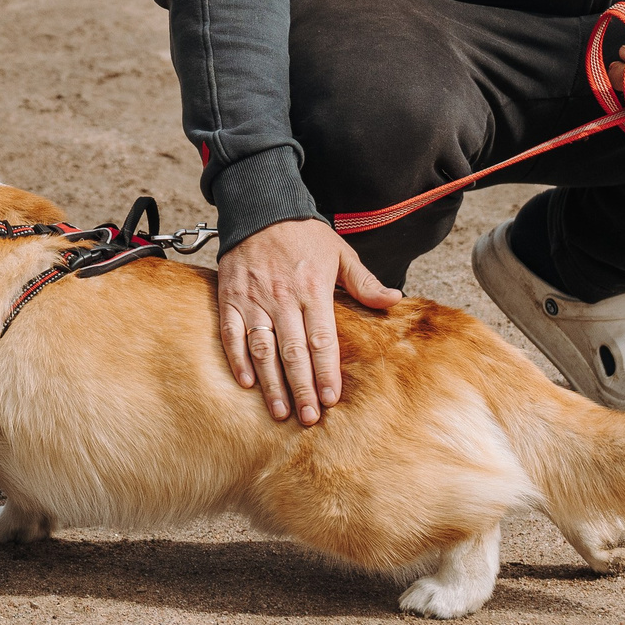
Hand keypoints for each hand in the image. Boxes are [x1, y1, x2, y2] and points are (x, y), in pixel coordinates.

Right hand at [216, 218, 400, 425]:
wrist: (260, 206)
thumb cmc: (303, 232)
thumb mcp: (340, 252)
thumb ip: (364, 282)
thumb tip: (394, 300)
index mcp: (312, 290)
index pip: (321, 340)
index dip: (325, 372)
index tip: (330, 399)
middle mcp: (282, 298)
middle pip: (292, 352)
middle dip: (300, 388)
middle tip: (307, 418)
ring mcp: (253, 300)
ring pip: (261, 349)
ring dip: (270, 383)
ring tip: (279, 410)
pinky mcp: (230, 297)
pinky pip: (231, 333)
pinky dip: (237, 359)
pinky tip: (245, 383)